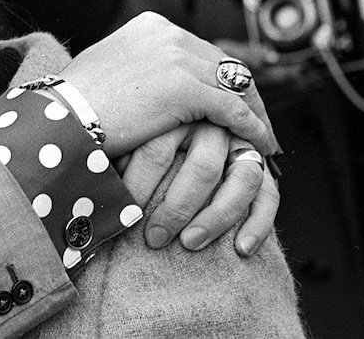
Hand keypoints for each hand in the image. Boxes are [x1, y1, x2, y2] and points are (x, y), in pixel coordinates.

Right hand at [61, 12, 276, 156]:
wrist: (61, 117)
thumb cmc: (74, 103)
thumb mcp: (110, 68)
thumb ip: (139, 67)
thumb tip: (153, 84)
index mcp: (152, 27)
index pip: (202, 50)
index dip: (221, 78)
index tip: (231, 101)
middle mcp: (170, 34)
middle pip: (224, 65)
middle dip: (244, 95)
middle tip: (256, 123)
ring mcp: (180, 58)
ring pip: (236, 87)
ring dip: (255, 114)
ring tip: (263, 139)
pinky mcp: (189, 89)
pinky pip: (234, 111)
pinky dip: (254, 129)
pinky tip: (262, 148)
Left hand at [121, 124, 275, 255]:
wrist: (179, 122)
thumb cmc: (136, 136)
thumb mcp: (127, 132)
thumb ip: (118, 150)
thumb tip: (94, 186)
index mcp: (173, 113)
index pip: (156, 150)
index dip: (139, 185)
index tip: (123, 214)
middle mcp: (213, 126)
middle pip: (202, 168)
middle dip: (176, 208)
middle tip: (153, 238)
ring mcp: (241, 146)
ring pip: (240, 181)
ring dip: (216, 217)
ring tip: (189, 244)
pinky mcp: (263, 169)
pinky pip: (269, 197)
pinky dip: (258, 224)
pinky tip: (240, 250)